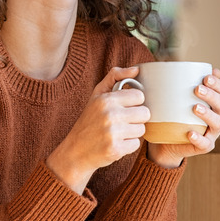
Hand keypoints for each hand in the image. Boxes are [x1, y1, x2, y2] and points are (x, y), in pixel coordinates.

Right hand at [46, 66, 150, 193]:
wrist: (75, 151)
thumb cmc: (89, 120)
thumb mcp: (97, 95)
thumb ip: (115, 77)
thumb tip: (136, 69)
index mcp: (106, 99)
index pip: (139, 96)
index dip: (134, 103)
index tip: (124, 107)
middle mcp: (110, 115)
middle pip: (145, 113)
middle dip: (136, 118)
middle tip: (122, 122)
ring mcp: (113, 133)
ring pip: (142, 129)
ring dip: (132, 132)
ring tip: (118, 133)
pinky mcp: (116, 149)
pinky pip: (136, 144)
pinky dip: (128, 146)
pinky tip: (116, 143)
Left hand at [147, 68, 219, 168]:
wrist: (166, 141)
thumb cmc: (172, 114)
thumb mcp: (173, 98)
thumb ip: (175, 84)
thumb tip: (168, 64)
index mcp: (213, 103)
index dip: (217, 84)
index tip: (206, 77)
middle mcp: (217, 116)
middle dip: (211, 95)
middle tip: (197, 89)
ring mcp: (212, 132)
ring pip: (216, 123)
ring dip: (207, 114)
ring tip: (195, 108)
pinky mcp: (204, 146)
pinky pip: (205, 143)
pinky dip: (199, 138)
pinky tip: (190, 133)